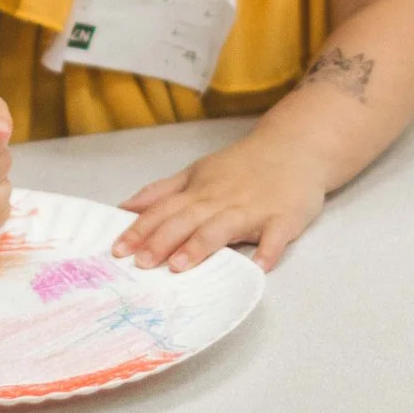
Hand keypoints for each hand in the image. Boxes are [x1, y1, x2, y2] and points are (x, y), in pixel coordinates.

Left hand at [113, 133, 326, 272]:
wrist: (294, 146)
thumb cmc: (242, 166)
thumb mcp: (197, 172)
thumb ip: (163, 191)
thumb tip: (124, 207)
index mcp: (199, 191)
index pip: (164, 210)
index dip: (140, 229)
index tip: (118, 250)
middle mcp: (221, 200)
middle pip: (186, 220)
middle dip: (162, 241)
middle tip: (141, 264)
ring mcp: (253, 209)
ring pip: (222, 228)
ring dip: (201, 246)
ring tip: (180, 266)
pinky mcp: (283, 218)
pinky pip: (276, 236)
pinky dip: (268, 250)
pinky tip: (258, 266)